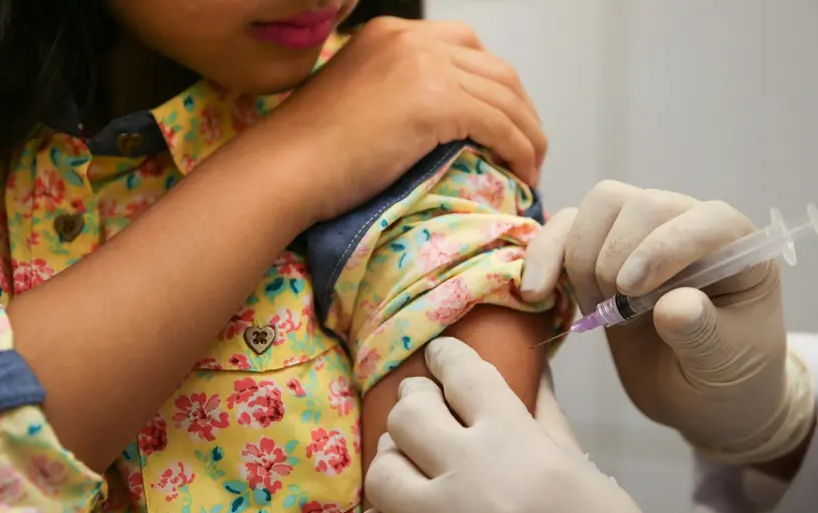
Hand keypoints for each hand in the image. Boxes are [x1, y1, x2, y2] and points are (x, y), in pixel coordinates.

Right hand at [265, 17, 546, 221]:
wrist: (285, 169)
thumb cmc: (307, 153)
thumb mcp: (355, 102)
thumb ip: (394, 94)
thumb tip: (436, 125)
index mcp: (390, 33)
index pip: (465, 47)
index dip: (494, 84)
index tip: (503, 119)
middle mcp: (411, 38)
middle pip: (495, 67)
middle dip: (520, 108)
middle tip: (528, 145)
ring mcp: (425, 65)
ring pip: (506, 96)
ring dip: (528, 134)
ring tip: (532, 168)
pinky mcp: (436, 101)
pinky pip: (500, 124)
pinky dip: (520, 150)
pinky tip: (522, 174)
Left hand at [355, 338, 678, 512]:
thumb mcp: (579, 467)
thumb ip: (544, 415)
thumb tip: (533, 368)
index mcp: (517, 443)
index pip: (464, 375)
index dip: (446, 356)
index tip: (441, 356)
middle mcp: (475, 479)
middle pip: (409, 415)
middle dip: (414, 405)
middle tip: (422, 409)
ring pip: (383, 472)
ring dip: (395, 465)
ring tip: (411, 469)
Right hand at [522, 181, 814, 464]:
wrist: (696, 394)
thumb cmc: (724, 376)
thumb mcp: (723, 366)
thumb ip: (703, 334)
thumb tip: (674, 306)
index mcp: (737, 250)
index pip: (707, 221)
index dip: (665, 246)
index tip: (633, 291)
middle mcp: (689, 227)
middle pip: (641, 204)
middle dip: (615, 258)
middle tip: (619, 313)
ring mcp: (642, 233)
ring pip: (601, 204)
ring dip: (581, 257)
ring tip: (596, 308)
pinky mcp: (600, 249)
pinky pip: (564, 227)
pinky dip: (543, 254)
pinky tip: (536, 292)